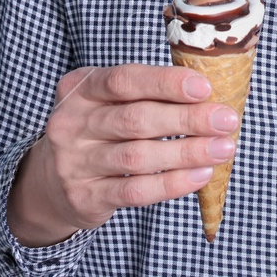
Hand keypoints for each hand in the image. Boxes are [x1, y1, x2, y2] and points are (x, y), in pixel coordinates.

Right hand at [6, 64, 241, 246]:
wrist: (50, 181)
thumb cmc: (98, 131)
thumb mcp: (108, 102)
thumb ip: (147, 95)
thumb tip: (210, 97)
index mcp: (80, 87)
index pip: (125, 80)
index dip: (166, 83)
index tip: (205, 87)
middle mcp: (71, 123)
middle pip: (136, 119)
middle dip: (187, 119)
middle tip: (226, 120)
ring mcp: (74, 162)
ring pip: (138, 156)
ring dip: (187, 152)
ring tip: (223, 148)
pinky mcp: (84, 196)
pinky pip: (135, 190)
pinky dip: (172, 184)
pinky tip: (201, 175)